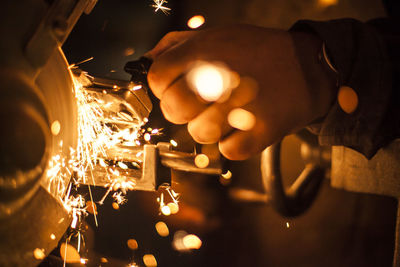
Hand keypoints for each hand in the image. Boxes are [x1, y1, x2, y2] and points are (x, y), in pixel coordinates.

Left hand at [146, 25, 335, 159]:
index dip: (163, 88)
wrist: (309, 68)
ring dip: (211, 127)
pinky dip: (235, 142)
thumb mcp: (218, 35)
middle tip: (203, 103)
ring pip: (199, 134)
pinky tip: (246, 126)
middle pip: (174, 109)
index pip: (158, 78)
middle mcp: (221, 76)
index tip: (176, 89)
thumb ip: (178, 44)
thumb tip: (147, 62)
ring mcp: (242, 106)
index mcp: (207, 51)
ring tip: (229, 113)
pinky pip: (228, 150)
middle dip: (183, 110)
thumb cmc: (259, 53)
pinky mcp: (261, 131)